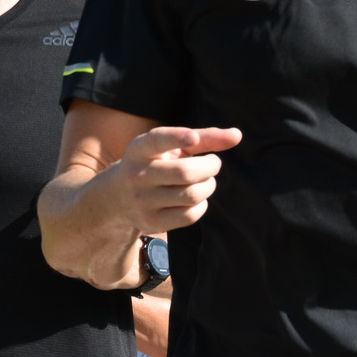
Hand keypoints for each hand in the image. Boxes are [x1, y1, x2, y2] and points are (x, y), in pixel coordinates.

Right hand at [116, 126, 241, 233]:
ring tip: (206, 180)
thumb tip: (237, 135)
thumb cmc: (156, 163)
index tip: (193, 138)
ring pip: (191, 195)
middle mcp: (137, 175)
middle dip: (209, 166)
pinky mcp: (151, 222)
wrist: (119, 196)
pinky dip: (201, 204)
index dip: (176, 138)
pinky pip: (189, 215)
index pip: (157, 141)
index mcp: (139, 149)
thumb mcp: (171, 147)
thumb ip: (204, 138)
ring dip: (208, 186)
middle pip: (185, 172)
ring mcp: (142, 201)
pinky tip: (197, 198)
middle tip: (213, 163)